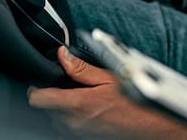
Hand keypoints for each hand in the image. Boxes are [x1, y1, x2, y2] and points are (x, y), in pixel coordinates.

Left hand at [29, 47, 186, 138]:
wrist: (150, 125)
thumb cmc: (134, 102)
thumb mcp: (110, 77)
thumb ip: (81, 69)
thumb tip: (62, 56)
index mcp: (77, 104)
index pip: (38, 99)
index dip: (36, 88)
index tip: (41, 82)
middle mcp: (73, 123)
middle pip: (46, 109)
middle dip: (54, 97)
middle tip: (71, 87)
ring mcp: (77, 134)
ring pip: (55, 120)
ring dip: (63, 109)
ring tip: (83, 99)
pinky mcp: (83, 139)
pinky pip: (67, 129)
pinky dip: (72, 119)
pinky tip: (89, 111)